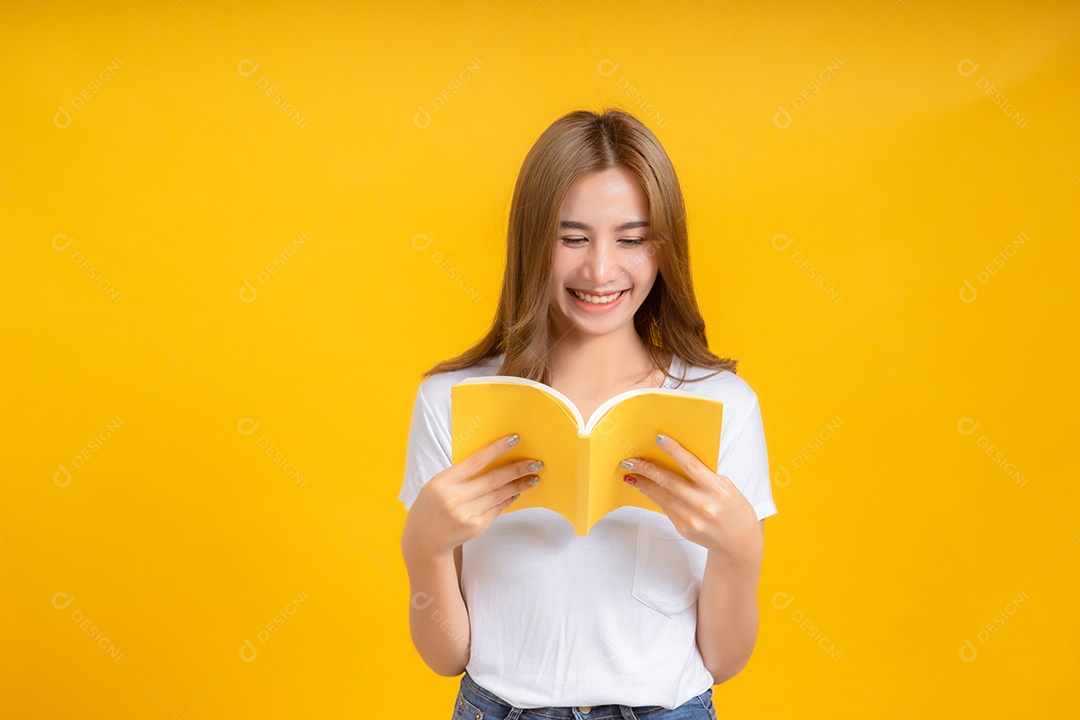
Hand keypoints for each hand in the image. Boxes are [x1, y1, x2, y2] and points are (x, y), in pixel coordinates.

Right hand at [402, 434, 541, 561]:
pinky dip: (508, 499)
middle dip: (517, 470)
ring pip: (500, 494)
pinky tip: (517, 491)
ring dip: (519, 485)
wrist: (425, 540)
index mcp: (443, 482)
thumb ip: (461, 474)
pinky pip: (498, 508)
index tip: (514, 440)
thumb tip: (493, 459)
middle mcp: (455, 498)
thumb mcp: (438, 484)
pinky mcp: (477, 526)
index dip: (497, 449)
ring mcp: (467, 514)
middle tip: (535, 462)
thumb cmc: (432, 506)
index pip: (475, 461)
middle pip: (493, 479)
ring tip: (534, 477)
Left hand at [621, 433, 760, 564]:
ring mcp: (692, 519)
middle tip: (630, 460)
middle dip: (647, 469)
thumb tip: (674, 460)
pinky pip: (664, 508)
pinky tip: (644, 487)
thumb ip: (703, 476)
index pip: (691, 465)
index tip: (658, 438)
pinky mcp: (684, 529)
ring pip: (662, 496)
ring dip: (644, 483)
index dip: (674, 450)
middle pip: (669, 481)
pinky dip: (653, 496)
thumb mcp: (726, 487)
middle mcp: (704, 505)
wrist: (739, 543)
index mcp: (717, 489)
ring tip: (630, 473)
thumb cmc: (733, 509)